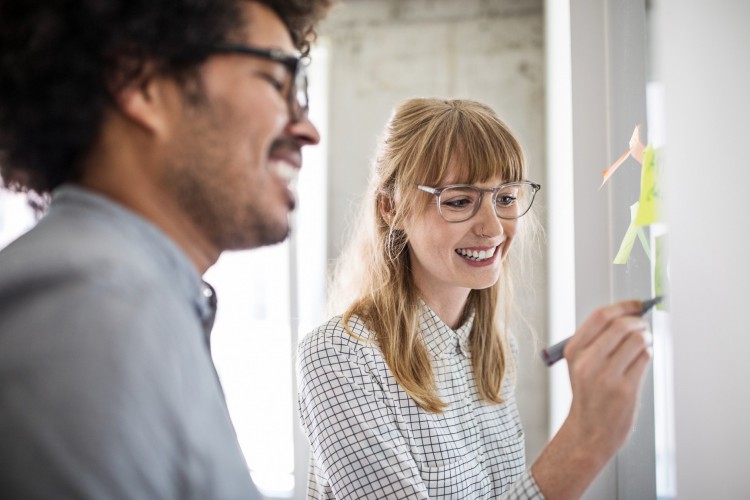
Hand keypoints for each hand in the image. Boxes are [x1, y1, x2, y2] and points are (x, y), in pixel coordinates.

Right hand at [562, 299, 652, 461]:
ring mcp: (606, 376)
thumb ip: (597, 341)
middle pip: (621, 325)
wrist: (589, 431)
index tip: (635, 304)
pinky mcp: (625, 389)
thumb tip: (627, 316)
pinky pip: (644, 358)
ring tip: (644, 343)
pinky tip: (642, 359)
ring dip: (646, 338)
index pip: (600, 316)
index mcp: (574, 351)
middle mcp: (587, 362)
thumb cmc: (588, 395)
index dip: (623, 306)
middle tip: (644, 326)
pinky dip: (648, 354)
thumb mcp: (579, 365)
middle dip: (638, 322)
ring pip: (636, 340)